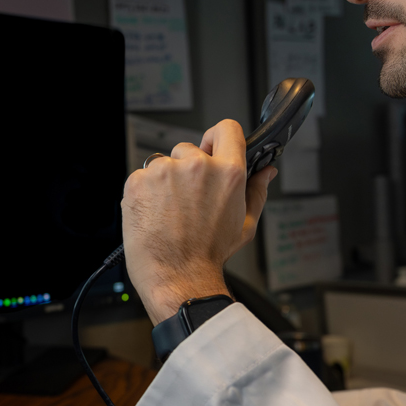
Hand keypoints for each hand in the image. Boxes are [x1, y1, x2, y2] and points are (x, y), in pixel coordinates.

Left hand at [122, 120, 276, 324]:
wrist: (176, 276)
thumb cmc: (209, 254)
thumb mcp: (245, 224)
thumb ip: (257, 191)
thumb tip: (266, 172)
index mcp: (227, 173)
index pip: (227, 129)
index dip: (219, 137)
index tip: (212, 147)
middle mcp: (196, 166)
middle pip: (189, 149)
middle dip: (188, 169)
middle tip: (188, 200)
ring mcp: (165, 171)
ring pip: (163, 164)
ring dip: (165, 181)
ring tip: (170, 212)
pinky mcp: (139, 181)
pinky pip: (142, 177)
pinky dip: (145, 192)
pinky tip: (154, 214)